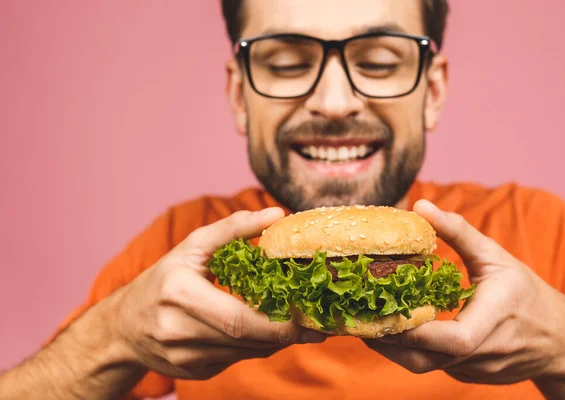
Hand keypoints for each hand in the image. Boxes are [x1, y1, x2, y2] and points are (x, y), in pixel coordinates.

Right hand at [109, 208, 325, 379]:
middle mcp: (178, 331)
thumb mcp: (192, 246)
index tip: (308, 316)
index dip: (278, 323)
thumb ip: (234, 228)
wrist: (124, 327)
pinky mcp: (192, 373)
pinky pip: (236, 361)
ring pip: (245, 355)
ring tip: (299, 327)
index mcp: (179, 294)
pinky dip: (255, 348)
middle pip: (246, 341)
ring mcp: (183, 358)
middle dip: (285, 335)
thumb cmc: (163, 279)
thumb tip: (276, 215)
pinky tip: (264, 334)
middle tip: (315, 326)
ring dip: (274, 342)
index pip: (239, 319)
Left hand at [364, 200, 564, 388]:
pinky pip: (431, 366)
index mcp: (494, 319)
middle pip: (425, 360)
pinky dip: (408, 350)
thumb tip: (420, 205)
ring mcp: (473, 369)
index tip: (381, 312)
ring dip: (391, 348)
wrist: (557, 341)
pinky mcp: (466, 374)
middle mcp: (483, 352)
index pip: (454, 338)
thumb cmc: (526, 294)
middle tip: (354, 317)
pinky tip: (391, 331)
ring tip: (363, 323)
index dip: (416, 330)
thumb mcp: (495, 256)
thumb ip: (457, 231)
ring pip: (422, 367)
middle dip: (386, 341)